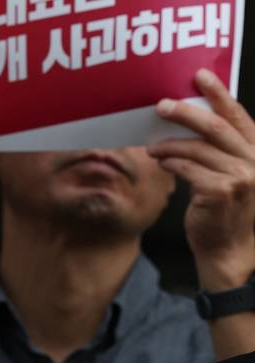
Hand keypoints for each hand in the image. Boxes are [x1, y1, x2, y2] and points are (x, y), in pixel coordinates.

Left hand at [148, 68, 254, 291]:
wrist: (228, 251)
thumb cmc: (226, 212)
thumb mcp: (233, 177)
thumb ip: (221, 151)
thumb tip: (190, 122)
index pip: (239, 117)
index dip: (219, 95)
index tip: (200, 76)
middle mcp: (254, 162)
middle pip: (214, 127)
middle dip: (185, 112)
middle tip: (161, 105)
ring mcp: (239, 177)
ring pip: (196, 148)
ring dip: (169, 144)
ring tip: (152, 147)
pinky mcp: (219, 192)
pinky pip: (187, 168)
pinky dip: (170, 162)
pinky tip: (161, 162)